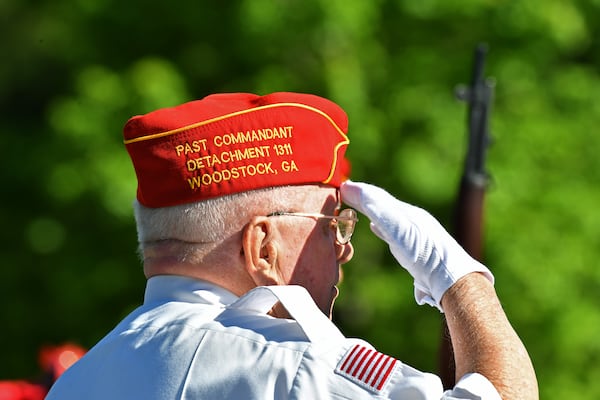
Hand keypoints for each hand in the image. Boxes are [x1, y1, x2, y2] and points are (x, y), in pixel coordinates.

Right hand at [340, 180, 493, 310]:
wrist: (449, 278)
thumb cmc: (423, 252)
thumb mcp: (396, 227)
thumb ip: (375, 207)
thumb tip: (350, 186)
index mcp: (406, 211)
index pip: (376, 195)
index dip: (358, 190)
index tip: (339, 187)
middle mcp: (410, 220)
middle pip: (382, 204)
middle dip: (363, 198)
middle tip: (344, 193)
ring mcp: (414, 234)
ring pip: (387, 217)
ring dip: (371, 211)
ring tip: (355, 207)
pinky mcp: (414, 250)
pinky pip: (392, 233)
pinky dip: (380, 227)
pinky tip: (376, 229)